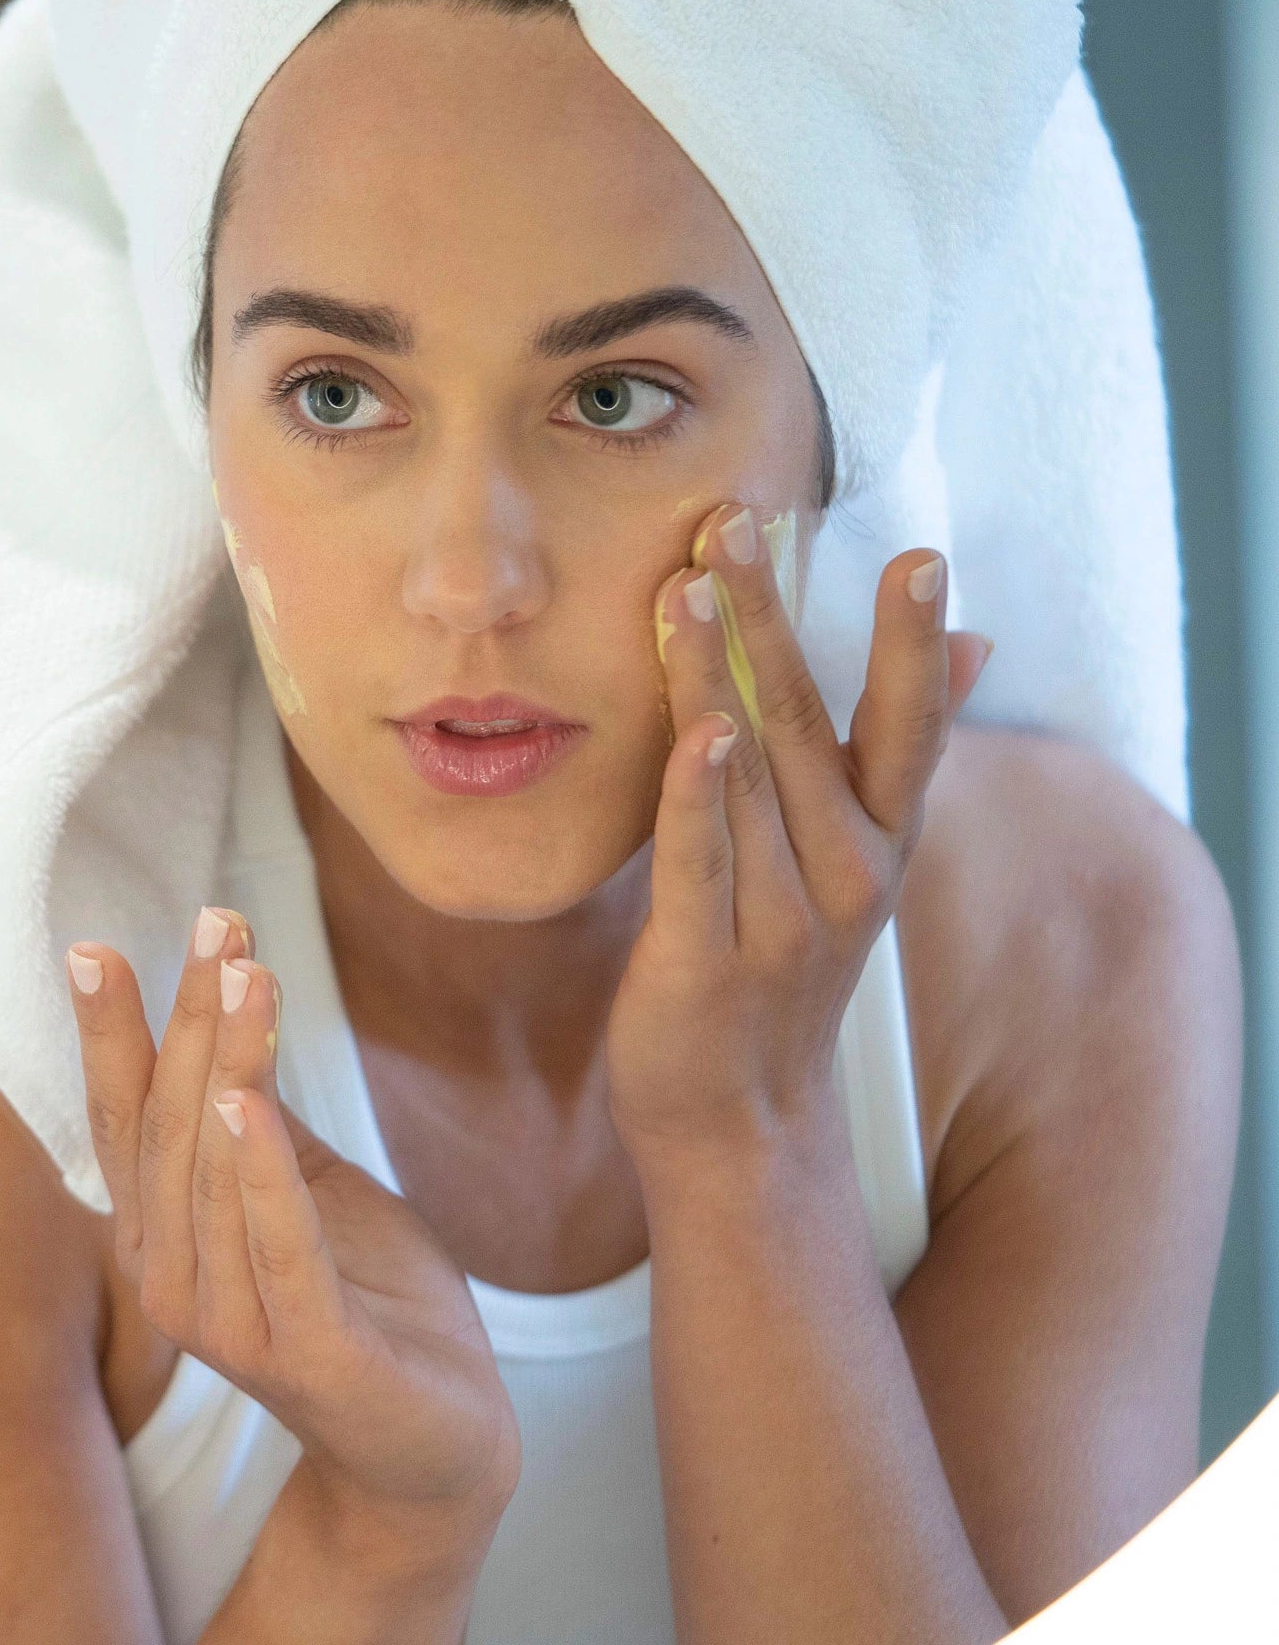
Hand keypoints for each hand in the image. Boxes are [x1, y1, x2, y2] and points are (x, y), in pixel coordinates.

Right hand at [65, 909, 520, 1548]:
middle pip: (169, 1128)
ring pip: (215, 1173)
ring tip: (245, 975)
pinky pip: (277, 1248)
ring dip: (230, 1065)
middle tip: (217, 923)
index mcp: (168, 1236)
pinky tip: (251, 1101)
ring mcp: (233, 1325)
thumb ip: (262, 1119)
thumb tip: (228, 1017)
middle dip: (188, 1018)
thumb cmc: (368, 1297)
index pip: (126, 1120)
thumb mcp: (312, 1183)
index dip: (110, 1036)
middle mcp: (175, 1280)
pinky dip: (261, 1173)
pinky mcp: (309, 1354)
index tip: (96, 948)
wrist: (440, 1436)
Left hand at [606, 501, 992, 1170]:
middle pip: (808, 727)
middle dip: (771, 619)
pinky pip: (701, 863)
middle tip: (735, 523)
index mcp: (876, 846)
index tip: (919, 556)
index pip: (907, 728)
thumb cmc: (777, 972)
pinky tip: (698, 729)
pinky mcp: (702, 961)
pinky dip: (700, 794)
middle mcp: (844, 878)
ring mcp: (777, 923)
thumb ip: (886, 752)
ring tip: (684, 587)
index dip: (913, 644)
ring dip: (715, 676)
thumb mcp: (853, 864)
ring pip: (747, 776)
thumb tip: (970, 644)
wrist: (741, 1132)